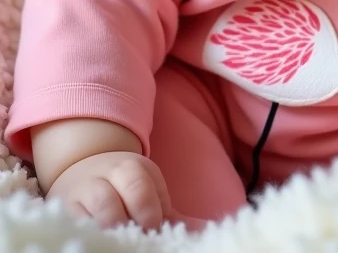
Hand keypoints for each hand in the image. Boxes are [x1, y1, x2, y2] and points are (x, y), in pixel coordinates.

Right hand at [47, 150, 174, 230]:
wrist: (81, 171)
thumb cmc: (122, 189)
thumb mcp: (148, 193)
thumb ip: (172, 216)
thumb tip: (203, 232)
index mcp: (132, 168)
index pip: (142, 183)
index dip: (150, 209)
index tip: (155, 229)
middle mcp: (107, 174)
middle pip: (122, 188)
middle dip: (131, 215)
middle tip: (139, 236)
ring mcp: (83, 190)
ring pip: (98, 203)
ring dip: (109, 224)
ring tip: (117, 240)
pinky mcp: (63, 207)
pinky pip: (72, 218)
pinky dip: (84, 229)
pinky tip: (93, 240)